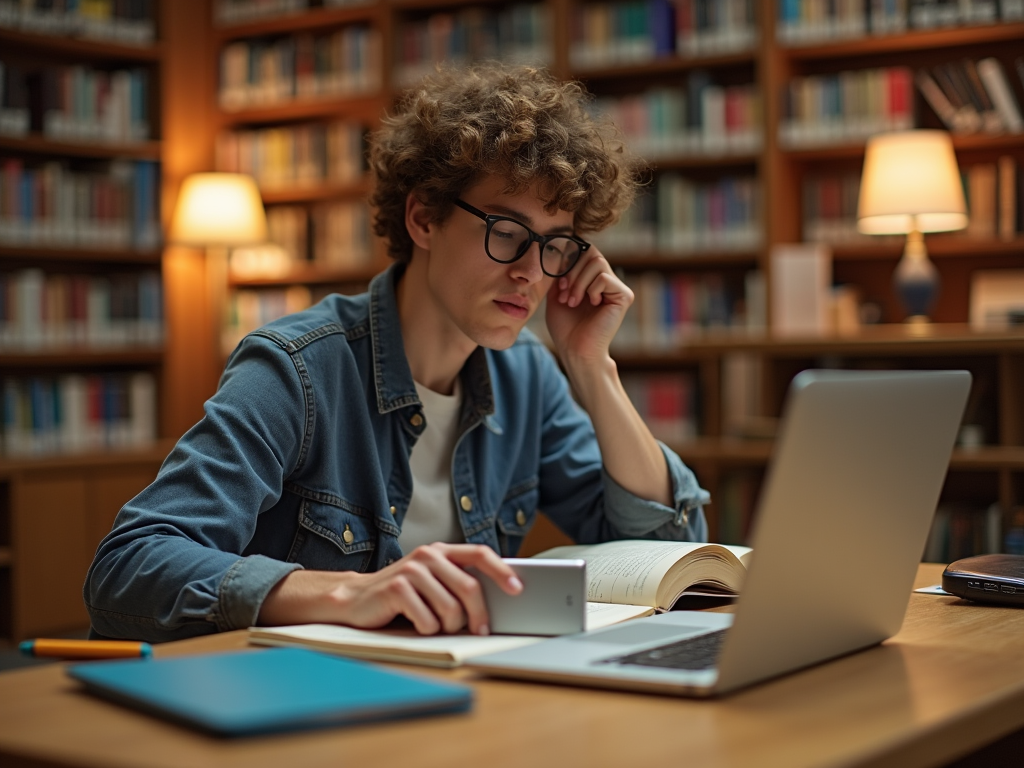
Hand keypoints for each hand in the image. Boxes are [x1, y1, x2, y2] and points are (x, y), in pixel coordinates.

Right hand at [258, 543, 522, 635]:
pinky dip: (427, 630)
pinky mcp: (397, 588)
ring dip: (448, 626)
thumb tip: (497, 603)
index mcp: (442, 551)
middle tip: (479, 630)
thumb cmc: (402, 595)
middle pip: (470, 587)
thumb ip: (458, 584)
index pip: (480, 554)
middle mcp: (429, 555)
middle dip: (478, 615)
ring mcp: (412, 570)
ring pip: (450, 608)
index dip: (502, 571)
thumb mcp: (433, 582)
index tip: (518, 589)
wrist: (356, 600)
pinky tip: (416, 624)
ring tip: (437, 626)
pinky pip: (427, 620)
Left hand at [545, 246, 633, 365]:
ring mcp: (616, 287)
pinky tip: (590, 305)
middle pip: (590, 252)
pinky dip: (591, 289)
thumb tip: (565, 250)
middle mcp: (606, 280)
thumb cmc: (565, 327)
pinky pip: (604, 277)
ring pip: (597, 262)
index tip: (558, 285)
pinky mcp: (624, 296)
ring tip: (573, 301)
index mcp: (592, 278)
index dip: (568, 261)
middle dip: (572, 271)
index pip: (583, 251)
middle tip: (565, 294)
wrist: (575, 350)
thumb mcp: (556, 293)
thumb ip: (562, 271)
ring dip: (579, 282)